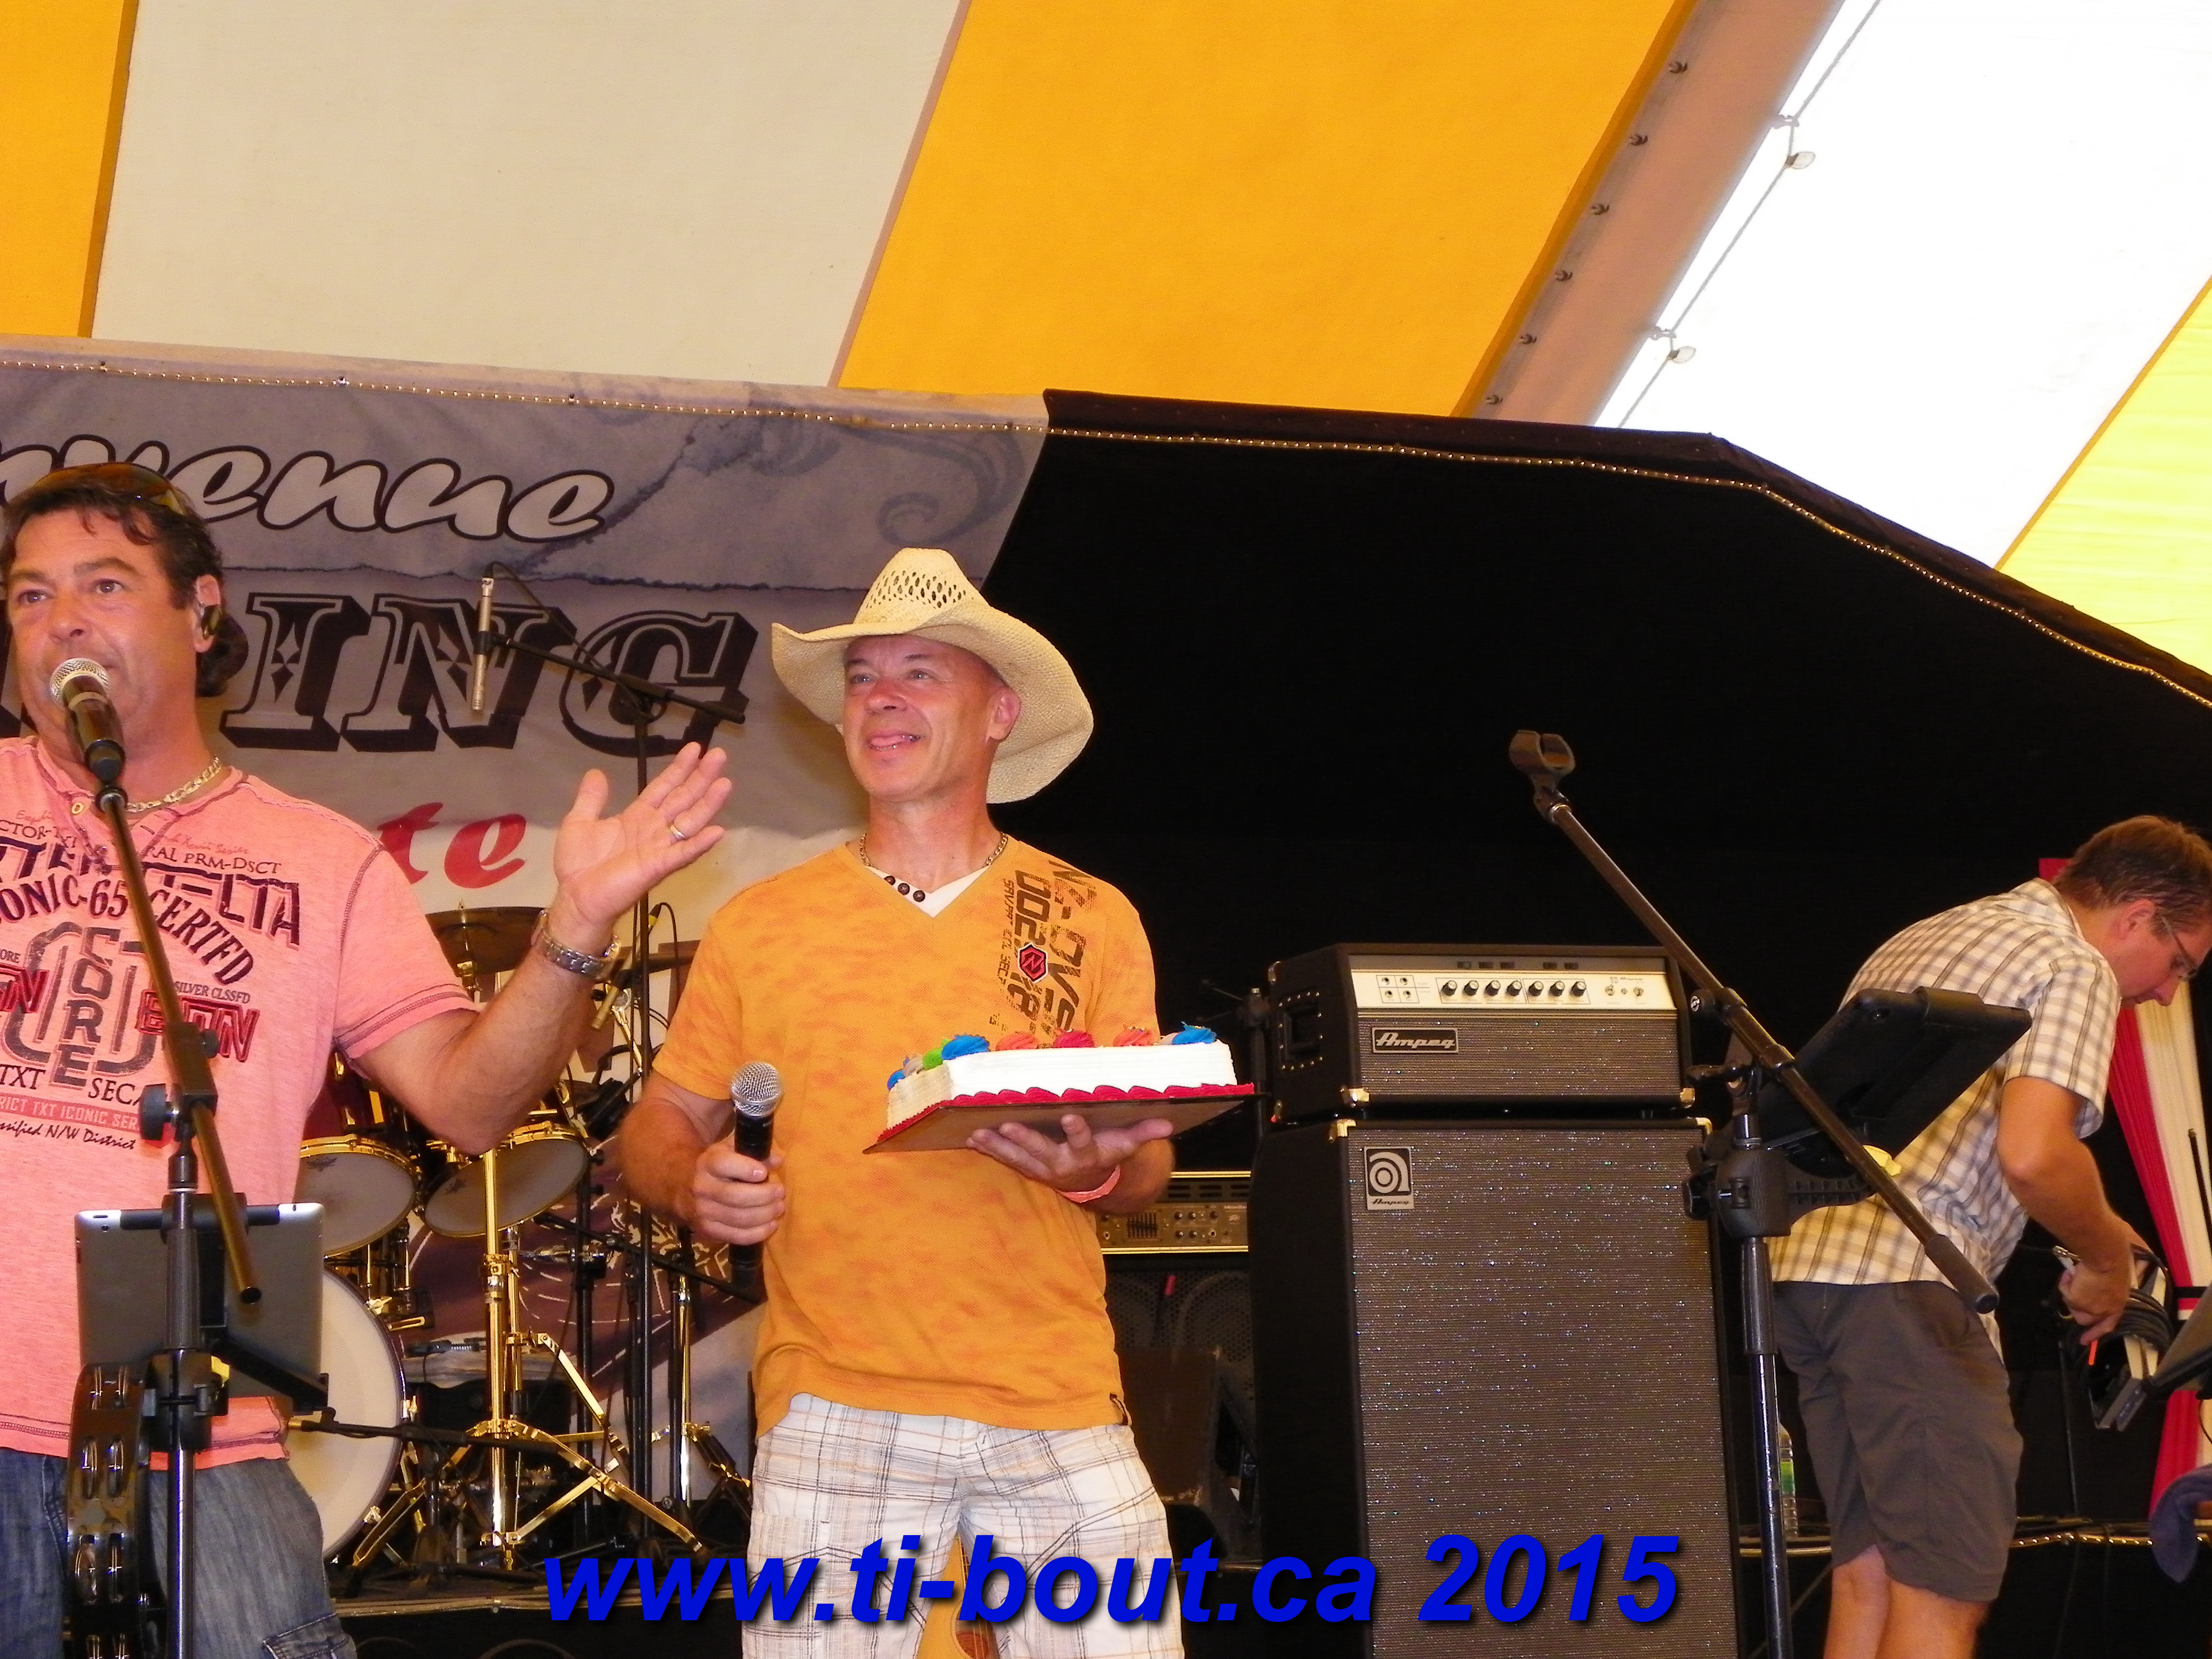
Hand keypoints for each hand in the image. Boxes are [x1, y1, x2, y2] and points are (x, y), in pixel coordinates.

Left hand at [545, 743, 730, 944]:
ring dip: (708, 804)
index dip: (679, 769)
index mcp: (637, 816)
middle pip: (682, 798)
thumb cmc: (579, 864)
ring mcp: (659, 848)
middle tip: (719, 754)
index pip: (663, 788)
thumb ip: (591, 798)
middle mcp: (654, 829)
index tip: (695, 749)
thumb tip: (596, 772)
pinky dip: (699, 844)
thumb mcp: (579, 822)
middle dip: (701, 777)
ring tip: (725, 783)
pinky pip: (682, 854)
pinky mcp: (657, 867)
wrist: (575, 897)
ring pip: (689, 821)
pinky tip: (717, 831)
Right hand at [686, 1144, 784, 1245]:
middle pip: (734, 1196)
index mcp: (708, 1163)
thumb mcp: (732, 1151)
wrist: (686, 1188)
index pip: (724, 1164)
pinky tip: (771, 1225)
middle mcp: (702, 1187)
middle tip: (780, 1193)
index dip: (745, 1169)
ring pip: (738, 1218)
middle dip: (763, 1196)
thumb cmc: (719, 1167)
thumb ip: (755, 1152)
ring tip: (778, 1208)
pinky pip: (736, 1237)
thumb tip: (777, 1160)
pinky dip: (757, 1233)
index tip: (763, 1173)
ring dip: (764, 1215)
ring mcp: (703, 1212)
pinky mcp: (708, 1231)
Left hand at [967, 1112, 1173, 1194]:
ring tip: (979, 1133)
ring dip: (998, 1146)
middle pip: (1042, 1151)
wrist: (1091, 1182)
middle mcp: (1061, 1163)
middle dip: (1024, 1139)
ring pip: (1018, 1158)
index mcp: (1087, 1154)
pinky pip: (1006, 1159)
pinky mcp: (1028, 1167)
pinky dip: (989, 1149)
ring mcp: (1042, 1168)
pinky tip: (971, 1137)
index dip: (1076, 1130)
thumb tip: (1167, 1123)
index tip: (1069, 1116)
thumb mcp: (1126, 1145)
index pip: (1082, 1141)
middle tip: (1007, 1125)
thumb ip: (1143, 1132)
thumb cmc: (1108, 1153)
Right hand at [2060, 1228, 2148, 1342]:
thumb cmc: (2114, 1262)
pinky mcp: (2077, 1300)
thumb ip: (2104, 1290)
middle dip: (2076, 1307)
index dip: (2095, 1334)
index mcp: (2118, 1304)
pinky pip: (2064, 1292)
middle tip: (2072, 1291)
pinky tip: (2071, 1273)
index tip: (2084, 1341)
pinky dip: (2065, 1282)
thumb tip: (2090, 1289)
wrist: (2106, 1257)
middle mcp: (2105, 1310)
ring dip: (2070, 1292)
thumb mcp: (2113, 1280)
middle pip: (2084, 1318)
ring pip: (2072, 1306)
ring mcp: (2091, 1307)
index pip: (2107, 1324)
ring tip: (2074, 1275)